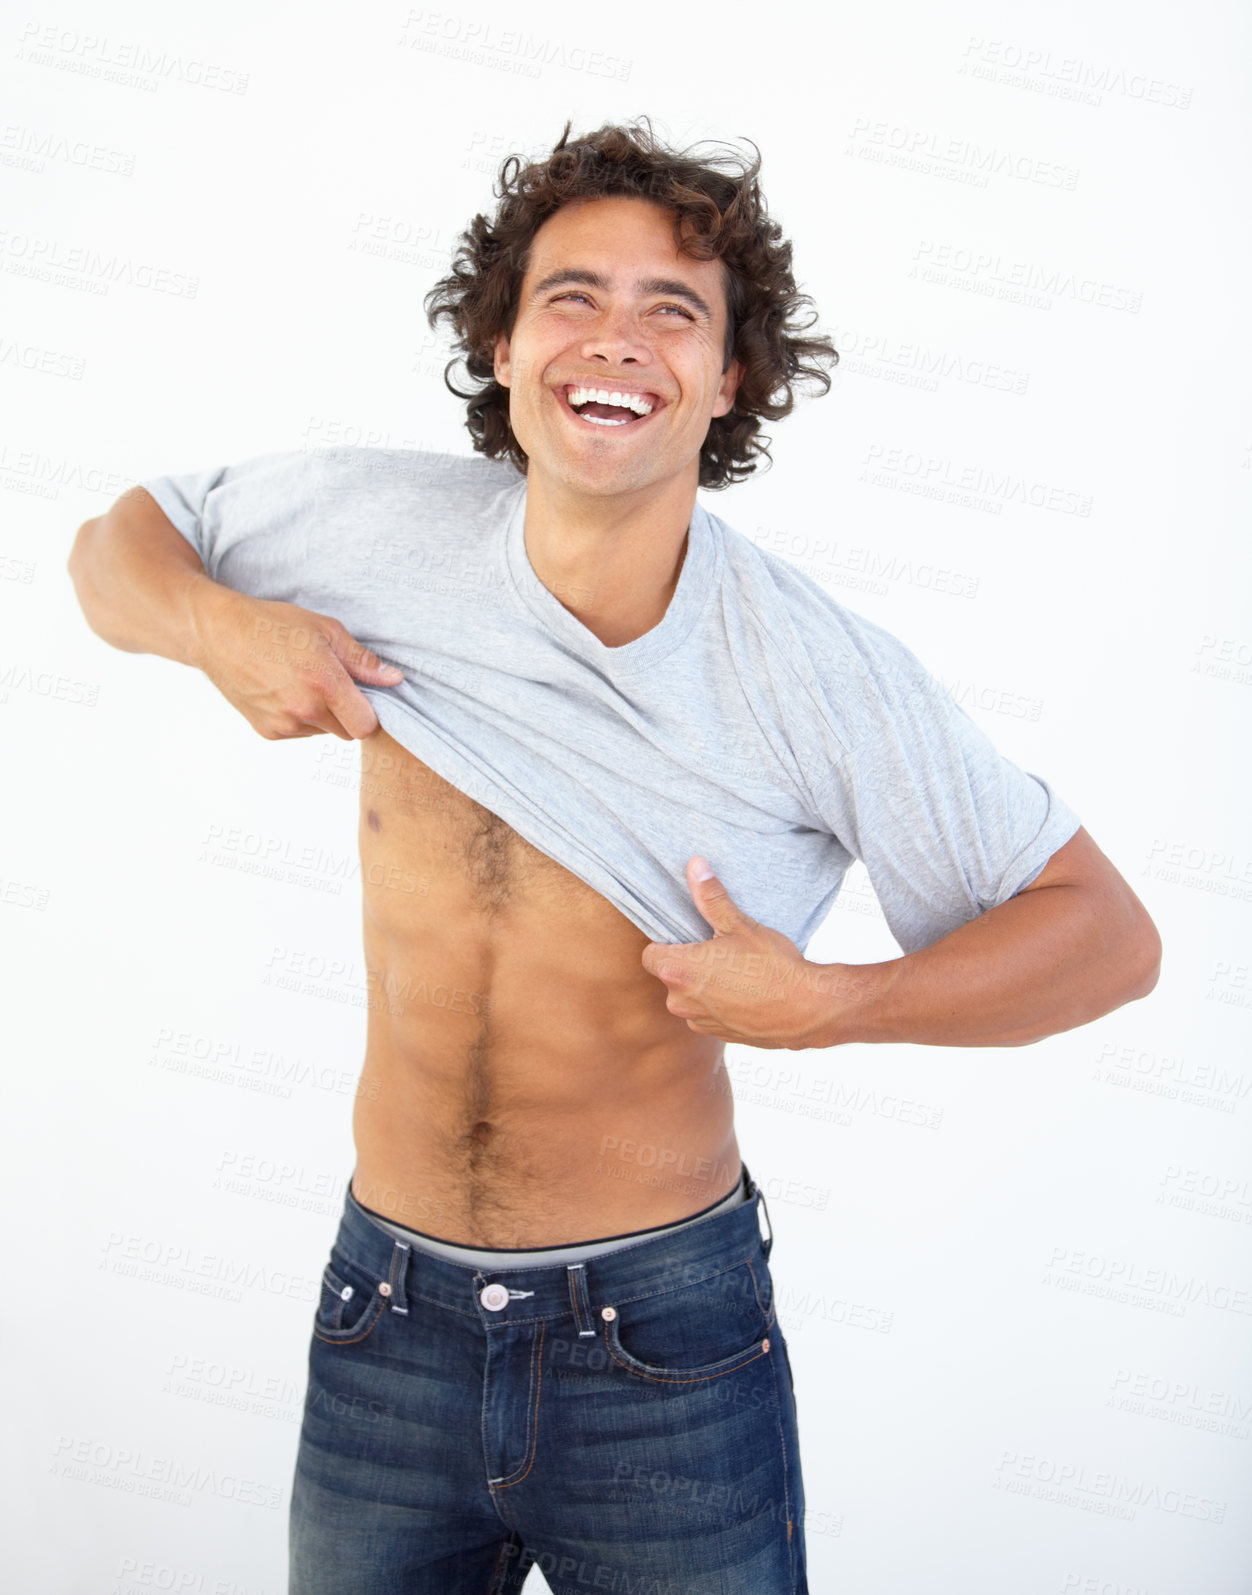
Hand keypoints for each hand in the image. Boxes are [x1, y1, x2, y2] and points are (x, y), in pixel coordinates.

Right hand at [191, 584, 404, 740]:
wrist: (219, 634)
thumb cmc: (274, 625)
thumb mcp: (325, 630)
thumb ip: (362, 661)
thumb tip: (394, 679)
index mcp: (324, 684)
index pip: (366, 726)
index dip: (369, 713)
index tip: (362, 696)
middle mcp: (304, 710)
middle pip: (347, 731)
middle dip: (347, 712)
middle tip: (331, 684)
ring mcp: (283, 724)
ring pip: (323, 732)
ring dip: (323, 715)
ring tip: (302, 682)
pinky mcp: (267, 732)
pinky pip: (299, 733)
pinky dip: (299, 718)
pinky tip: (284, 691)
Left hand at [640, 857, 830, 1049]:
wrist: (807, 1010)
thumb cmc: (772, 966)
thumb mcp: (739, 925)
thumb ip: (711, 897)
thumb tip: (695, 865)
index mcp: (678, 971)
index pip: (649, 955)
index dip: (666, 944)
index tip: (688, 937)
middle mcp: (680, 1001)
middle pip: (670, 975)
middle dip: (687, 963)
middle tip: (717, 950)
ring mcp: (699, 1021)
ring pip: (689, 996)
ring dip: (703, 985)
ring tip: (734, 971)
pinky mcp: (718, 1034)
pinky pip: (708, 1013)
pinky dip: (719, 1003)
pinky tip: (744, 991)